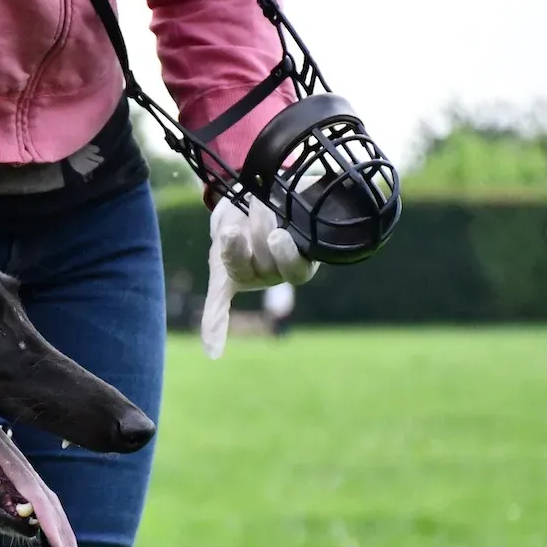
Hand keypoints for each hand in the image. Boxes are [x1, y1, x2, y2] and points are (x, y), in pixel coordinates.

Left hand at [200, 191, 318, 358]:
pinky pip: (219, 303)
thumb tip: (333, 194)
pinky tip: (213, 352)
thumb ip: (310, 201)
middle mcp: (275, 276)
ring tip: (244, 209)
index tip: (278, 234)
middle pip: (263, 258)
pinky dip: (215, 325)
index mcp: (301, 264)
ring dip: (234, 236)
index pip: (296, 269)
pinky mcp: (223, 276)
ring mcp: (248, 278)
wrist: (256, 194)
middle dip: (259, 223)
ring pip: (237, 264)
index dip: (286, 253)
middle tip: (263, 202)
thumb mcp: (301, 197)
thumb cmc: (285, 196)